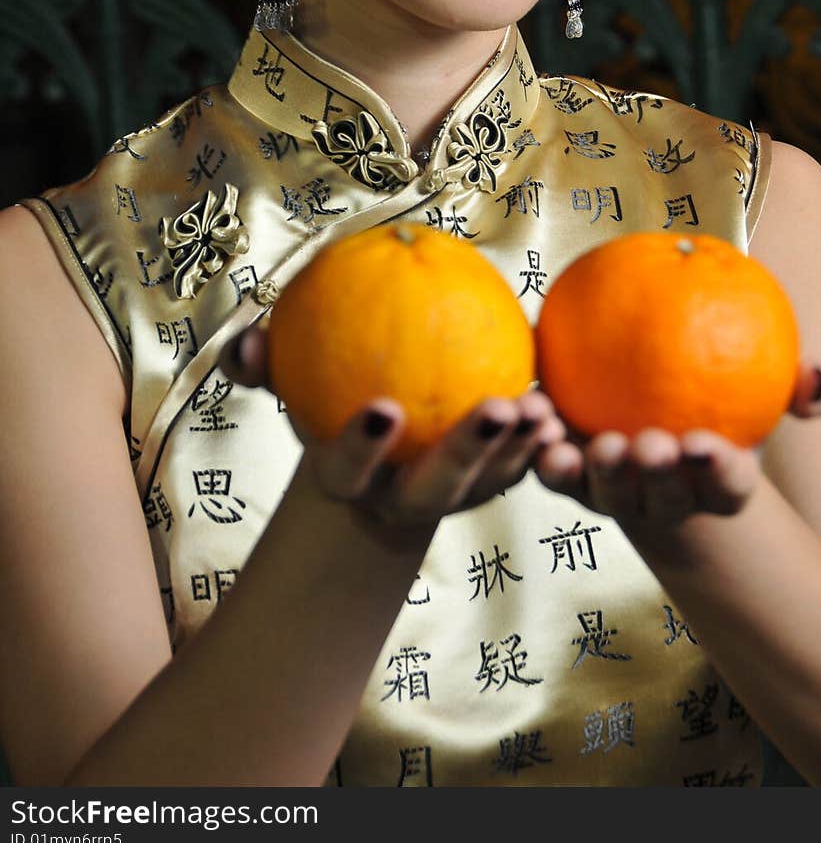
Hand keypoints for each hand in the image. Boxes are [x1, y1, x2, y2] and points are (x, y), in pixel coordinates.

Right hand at [222, 325, 567, 535]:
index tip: (385, 407)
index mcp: (344, 478)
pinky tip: (554, 406)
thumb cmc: (322, 393)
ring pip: (484, 486)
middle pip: (431, 492)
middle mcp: (397, 500)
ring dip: (516, 452)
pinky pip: (516, 470)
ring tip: (540, 408)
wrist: (371, 434)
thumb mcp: (288, 375)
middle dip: (465, 455)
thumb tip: (245, 342)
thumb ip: (262, 361)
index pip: (346, 473)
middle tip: (497, 409)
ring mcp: (447, 499)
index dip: (362, 449)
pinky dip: (536, 445)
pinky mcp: (487, 486)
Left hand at [532, 363, 820, 537]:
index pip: (727, 488)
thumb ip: (802, 384)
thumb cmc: (724, 390)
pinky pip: (554, 473)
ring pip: (605, 495)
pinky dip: (545, 453)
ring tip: (598, 445)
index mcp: (717, 486)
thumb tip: (818, 378)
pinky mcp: (570, 475)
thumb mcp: (768, 382)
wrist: (652, 393)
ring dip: (601, 474)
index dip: (720, 473)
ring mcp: (615, 492)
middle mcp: (665, 497)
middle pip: (663, 499)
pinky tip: (539, 416)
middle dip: (658, 478)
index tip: (707, 444)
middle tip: (651, 445)